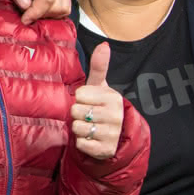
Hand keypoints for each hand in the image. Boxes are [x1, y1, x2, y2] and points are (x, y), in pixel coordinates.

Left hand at [13, 0, 70, 24]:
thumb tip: (26, 6)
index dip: (36, 12)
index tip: (24, 19)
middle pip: (57, 6)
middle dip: (42, 15)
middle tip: (27, 15)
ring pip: (64, 9)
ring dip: (49, 15)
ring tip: (34, 12)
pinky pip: (65, 8)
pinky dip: (54, 13)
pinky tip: (42, 10)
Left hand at [70, 43, 123, 159]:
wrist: (117, 135)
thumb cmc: (102, 106)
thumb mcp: (101, 87)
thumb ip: (99, 66)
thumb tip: (104, 44)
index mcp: (113, 98)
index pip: (80, 94)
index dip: (80, 98)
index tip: (89, 101)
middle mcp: (114, 116)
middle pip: (76, 111)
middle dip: (78, 113)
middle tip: (88, 115)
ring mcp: (111, 134)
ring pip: (77, 127)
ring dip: (78, 128)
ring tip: (89, 126)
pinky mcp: (104, 150)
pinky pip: (81, 144)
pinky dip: (82, 142)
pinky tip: (91, 139)